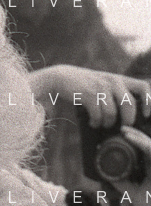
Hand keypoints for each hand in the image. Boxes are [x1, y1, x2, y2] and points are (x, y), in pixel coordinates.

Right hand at [30, 64, 150, 126]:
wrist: (62, 77)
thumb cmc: (85, 85)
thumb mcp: (103, 84)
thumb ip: (115, 94)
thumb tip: (127, 115)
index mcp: (120, 79)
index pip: (144, 87)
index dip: (148, 102)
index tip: (146, 114)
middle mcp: (113, 81)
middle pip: (129, 104)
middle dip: (127, 120)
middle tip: (122, 128)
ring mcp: (101, 87)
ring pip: (112, 113)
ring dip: (107, 123)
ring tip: (101, 124)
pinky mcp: (88, 94)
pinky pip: (98, 114)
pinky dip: (96, 122)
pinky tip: (93, 123)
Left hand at [111, 126, 150, 205]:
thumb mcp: (132, 194)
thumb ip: (123, 184)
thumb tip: (107, 176)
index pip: (144, 151)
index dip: (134, 141)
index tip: (120, 135)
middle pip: (149, 145)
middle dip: (136, 135)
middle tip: (122, 129)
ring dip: (140, 138)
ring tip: (126, 133)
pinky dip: (145, 146)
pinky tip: (137, 142)